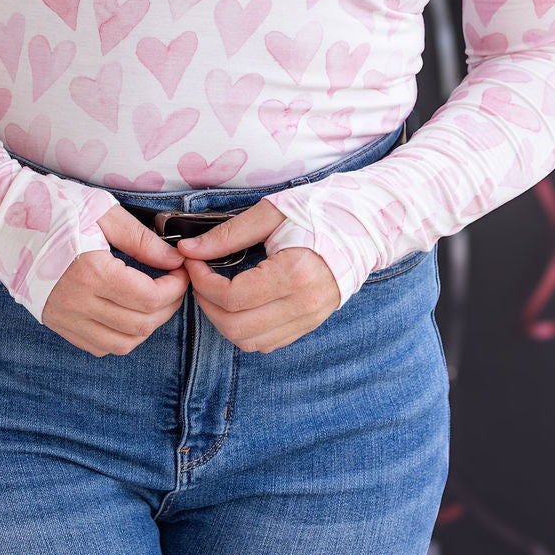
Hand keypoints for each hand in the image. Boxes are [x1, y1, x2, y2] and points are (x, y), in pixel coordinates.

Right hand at [40, 203, 187, 356]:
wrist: (5, 220)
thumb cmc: (54, 208)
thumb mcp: (102, 212)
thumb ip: (141, 239)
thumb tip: (173, 259)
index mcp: (91, 272)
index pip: (150, 298)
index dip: (175, 287)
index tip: (179, 270)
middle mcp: (77, 303)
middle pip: (141, 325)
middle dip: (168, 306)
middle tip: (172, 283)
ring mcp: (65, 318)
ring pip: (122, 343)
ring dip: (147, 325)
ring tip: (152, 299)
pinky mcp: (56, 323)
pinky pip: (99, 345)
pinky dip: (120, 335)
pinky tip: (125, 311)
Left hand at [174, 199, 341, 352]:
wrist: (364, 226)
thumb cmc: (320, 212)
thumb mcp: (271, 214)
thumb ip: (228, 234)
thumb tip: (190, 250)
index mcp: (295, 274)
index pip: (232, 297)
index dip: (203, 282)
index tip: (193, 262)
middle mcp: (304, 304)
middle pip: (236, 327)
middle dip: (207, 304)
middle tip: (199, 277)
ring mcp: (309, 319)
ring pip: (249, 341)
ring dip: (222, 320)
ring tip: (215, 290)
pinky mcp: (310, 324)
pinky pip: (267, 342)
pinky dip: (244, 328)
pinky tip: (238, 302)